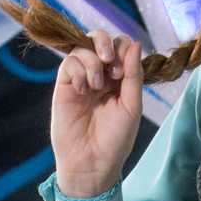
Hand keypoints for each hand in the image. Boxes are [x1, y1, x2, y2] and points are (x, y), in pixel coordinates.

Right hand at [50, 35, 146, 196]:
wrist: (91, 162)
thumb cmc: (115, 139)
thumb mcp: (131, 106)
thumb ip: (133, 75)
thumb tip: (136, 43)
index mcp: (121, 78)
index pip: (122, 46)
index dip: (123, 49)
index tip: (122, 72)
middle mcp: (101, 74)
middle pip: (100, 38)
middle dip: (105, 43)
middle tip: (109, 60)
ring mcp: (81, 78)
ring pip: (82, 47)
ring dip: (92, 60)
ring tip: (95, 85)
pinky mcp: (64, 85)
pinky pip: (68, 62)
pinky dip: (77, 70)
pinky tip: (82, 90)